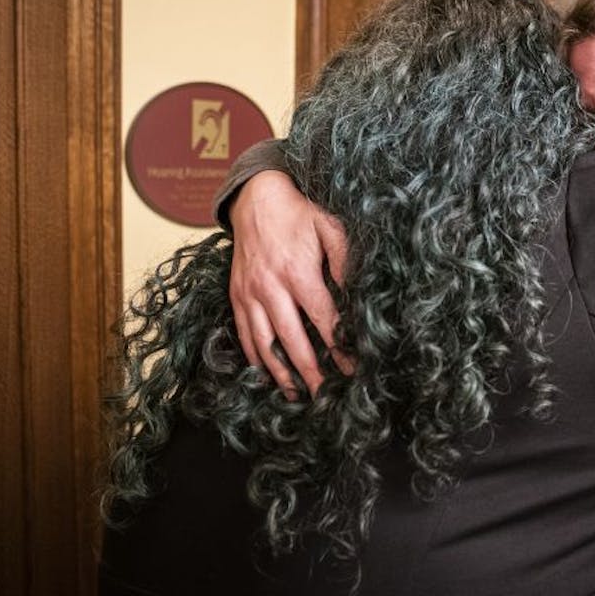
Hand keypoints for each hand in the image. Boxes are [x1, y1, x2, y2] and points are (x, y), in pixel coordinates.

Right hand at [228, 171, 350, 396]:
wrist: (255, 198)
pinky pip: (244, 334)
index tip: (352, 370)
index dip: (338, 348)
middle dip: (311, 372)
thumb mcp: (330, 227)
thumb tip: (358, 292)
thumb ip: (346, 259)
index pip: (323, 320)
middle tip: (325, 397)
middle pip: (292, 341)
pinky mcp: (236, 296)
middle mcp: (270, 288)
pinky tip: (267, 375)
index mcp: (297, 273)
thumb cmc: (300, 214)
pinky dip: (255, 359)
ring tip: (296, 397)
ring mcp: (249, 294)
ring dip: (280, 374)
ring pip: (264, 344)